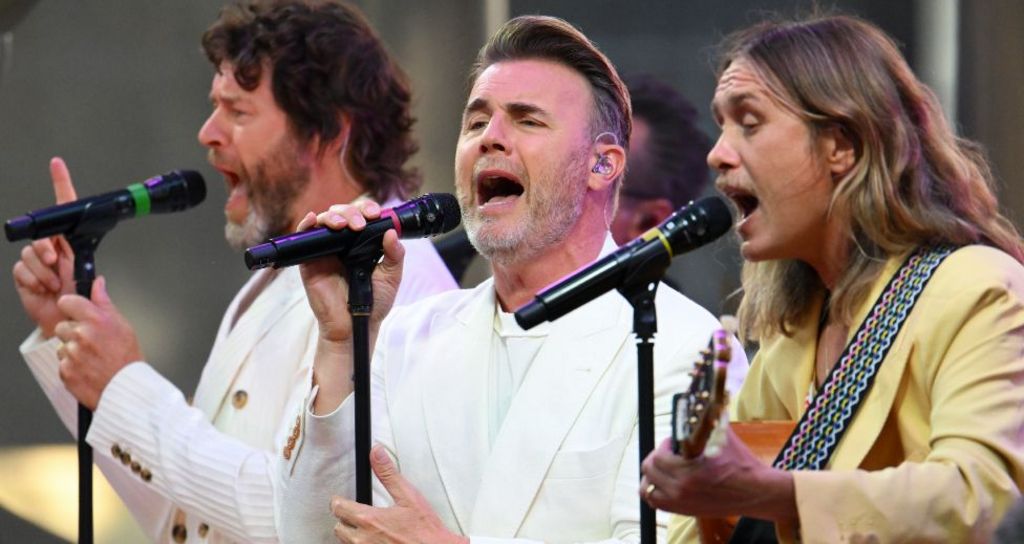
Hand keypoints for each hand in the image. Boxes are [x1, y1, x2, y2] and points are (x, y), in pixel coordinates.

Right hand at [12, 158, 78, 336]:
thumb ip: (92, 276)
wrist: (64, 322)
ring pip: (31, 253)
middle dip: (47, 250)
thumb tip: (97, 277)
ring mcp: (36, 260)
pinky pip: (22, 268)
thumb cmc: (80, 302)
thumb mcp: (90, 284)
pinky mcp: (24, 273)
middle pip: (41, 235)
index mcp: (70, 243)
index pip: (65, 209)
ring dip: (44, 271)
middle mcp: (52, 248)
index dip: (61, 185)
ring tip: (54, 283)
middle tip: (57, 264)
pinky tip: (42, 288)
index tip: (58, 165)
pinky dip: (33, 280)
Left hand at [53, 276, 143, 409]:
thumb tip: (98, 283)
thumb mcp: (122, 325)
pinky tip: (87, 369)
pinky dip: (72, 367)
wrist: (127, 389)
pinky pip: (62, 364)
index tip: (77, 313)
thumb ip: (104, 302)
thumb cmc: (128, 358)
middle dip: (73, 332)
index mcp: (96, 320)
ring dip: (72, 351)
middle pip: (62, 325)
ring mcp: (71, 354)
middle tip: (91, 343)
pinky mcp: (65, 372)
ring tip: (91, 358)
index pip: (66, 301)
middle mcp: (81, 335)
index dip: (71, 307)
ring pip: (61, 345)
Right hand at [298, 200, 403, 413]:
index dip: (367, 209)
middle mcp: (343, 243)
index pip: (362, 217)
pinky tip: (313, 220)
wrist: (356, 325)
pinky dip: (306, 225)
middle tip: (361, 223)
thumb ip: (395, 255)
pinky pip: (303, 238)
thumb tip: (391, 232)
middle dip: (352, 212)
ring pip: (324, 221)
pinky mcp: (309, 261)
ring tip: (344, 225)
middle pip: (342, 214)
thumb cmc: (373, 303)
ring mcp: (325, 250)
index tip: (376, 214)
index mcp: (362, 243)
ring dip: (333, 216)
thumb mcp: (391, 277)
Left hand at [330, 445, 465, 543]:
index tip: (341, 499)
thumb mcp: (408, 496)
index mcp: (369, 520)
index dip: (338, 501)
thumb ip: (388, 473)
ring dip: (352, 534)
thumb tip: (377, 453)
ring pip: (345, 541)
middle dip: (346, 519)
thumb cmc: (425, 530)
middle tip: (357, 514)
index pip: (338, 507)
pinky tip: (373, 540)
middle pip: (339, 527)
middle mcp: (362, 539)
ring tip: (365, 528)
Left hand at [640, 431, 796, 522]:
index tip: (673, 442)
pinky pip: (656, 503)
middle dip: (657, 457)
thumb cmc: (742, 464)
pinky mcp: (685, 511)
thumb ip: (708, 418)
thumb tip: (702, 400)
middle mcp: (681, 490)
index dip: (665, 445)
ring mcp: (681, 503)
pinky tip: (666, 482)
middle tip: (669, 453)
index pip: (658, 456)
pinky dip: (656, 491)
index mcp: (689, 472)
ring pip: (647, 489)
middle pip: (649, 471)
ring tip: (664, 468)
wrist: (757, 491)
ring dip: (652, 476)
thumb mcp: (723, 436)